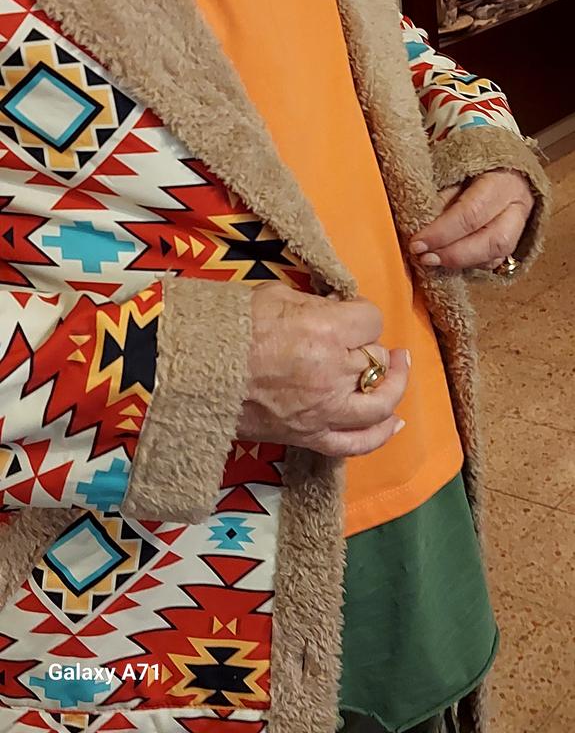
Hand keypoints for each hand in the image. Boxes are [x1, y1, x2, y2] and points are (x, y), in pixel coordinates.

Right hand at [238, 283, 409, 457]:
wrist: (190, 371)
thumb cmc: (229, 328)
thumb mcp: (275, 296)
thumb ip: (316, 305)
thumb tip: (338, 311)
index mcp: (323, 331)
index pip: (371, 320)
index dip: (361, 313)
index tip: (346, 311)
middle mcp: (331, 373)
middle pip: (375, 358)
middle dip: (365, 344)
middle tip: (349, 337)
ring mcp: (323, 409)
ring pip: (380, 402)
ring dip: (393, 385)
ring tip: (395, 370)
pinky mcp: (310, 436)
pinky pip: (358, 442)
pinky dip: (380, 433)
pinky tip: (393, 420)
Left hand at [410, 169, 534, 270]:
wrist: (501, 162)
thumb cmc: (472, 162)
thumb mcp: (454, 166)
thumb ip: (440, 193)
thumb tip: (420, 221)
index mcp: (503, 181)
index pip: (472, 213)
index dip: (442, 232)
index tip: (417, 243)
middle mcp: (517, 205)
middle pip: (491, 240)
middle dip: (453, 254)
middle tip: (424, 257)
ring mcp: (520, 224)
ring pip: (495, 255)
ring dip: (460, 263)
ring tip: (431, 261)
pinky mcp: (514, 239)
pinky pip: (494, 260)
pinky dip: (469, 264)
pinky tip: (448, 261)